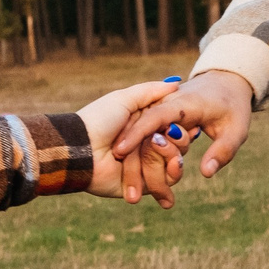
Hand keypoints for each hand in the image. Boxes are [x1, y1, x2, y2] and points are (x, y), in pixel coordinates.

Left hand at [78, 78, 187, 206]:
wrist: (81, 149)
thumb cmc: (99, 120)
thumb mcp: (124, 99)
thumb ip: (150, 91)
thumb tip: (175, 83)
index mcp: (144, 127)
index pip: (174, 128)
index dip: (182, 127)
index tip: (187, 124)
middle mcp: (146, 147)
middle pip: (180, 147)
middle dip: (178, 141)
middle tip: (163, 135)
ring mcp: (145, 167)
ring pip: (175, 164)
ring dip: (170, 155)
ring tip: (155, 146)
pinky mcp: (142, 185)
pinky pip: (165, 183)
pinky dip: (168, 173)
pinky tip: (168, 166)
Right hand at [111, 68, 253, 183]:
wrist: (225, 83)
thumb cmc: (232, 106)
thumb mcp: (236, 130)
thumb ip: (222, 152)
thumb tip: (205, 173)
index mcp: (184, 103)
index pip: (155, 116)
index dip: (137, 132)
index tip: (120, 150)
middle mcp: (165, 104)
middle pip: (141, 132)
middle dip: (133, 164)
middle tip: (133, 197)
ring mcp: (158, 109)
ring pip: (139, 138)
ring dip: (134, 167)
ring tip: (134, 197)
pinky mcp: (156, 117)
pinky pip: (144, 138)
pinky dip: (140, 160)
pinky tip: (142, 185)